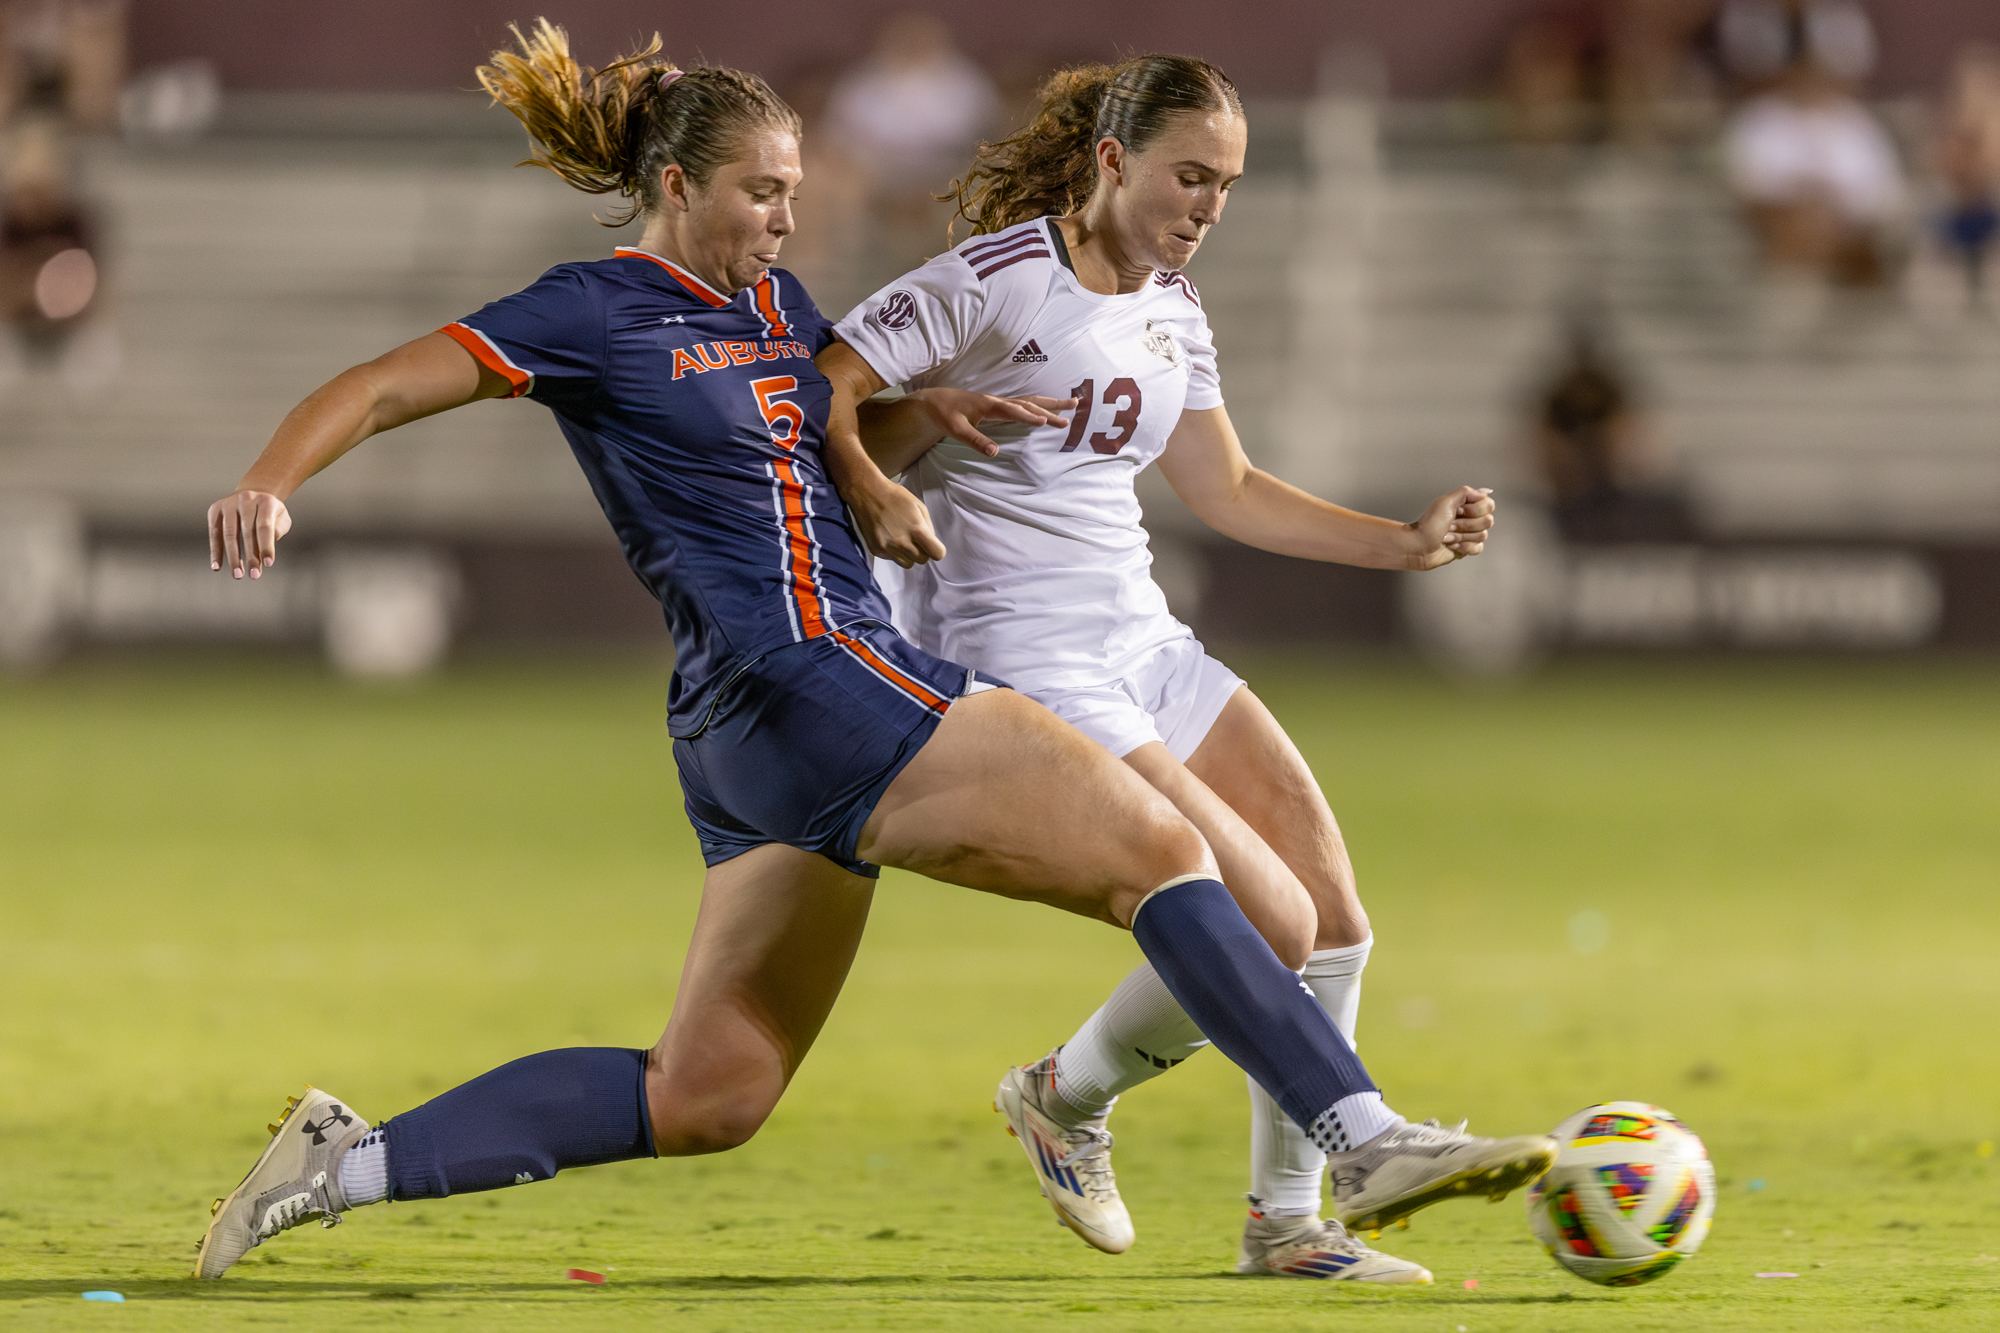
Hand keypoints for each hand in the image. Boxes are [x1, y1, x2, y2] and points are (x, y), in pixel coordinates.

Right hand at [208, 490, 291, 578]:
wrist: (252, 493)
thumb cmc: (270, 512)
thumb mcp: (282, 518)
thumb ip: (278, 530)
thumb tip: (267, 547)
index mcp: (265, 501)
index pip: (265, 527)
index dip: (266, 546)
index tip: (268, 565)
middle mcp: (245, 499)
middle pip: (246, 532)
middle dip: (251, 556)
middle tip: (254, 575)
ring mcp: (228, 503)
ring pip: (228, 534)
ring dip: (233, 557)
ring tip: (237, 575)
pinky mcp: (214, 509)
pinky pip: (214, 533)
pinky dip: (215, 551)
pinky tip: (217, 566)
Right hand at [849, 475, 946, 567]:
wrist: (867, 493)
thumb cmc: (894, 496)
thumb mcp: (919, 506)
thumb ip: (928, 527)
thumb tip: (931, 542)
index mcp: (916, 529)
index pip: (937, 553)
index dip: (937, 550)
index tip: (932, 545)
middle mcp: (902, 542)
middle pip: (922, 560)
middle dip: (922, 551)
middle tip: (915, 539)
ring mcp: (888, 548)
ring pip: (908, 564)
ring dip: (908, 554)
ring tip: (901, 538)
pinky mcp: (877, 550)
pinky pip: (892, 559)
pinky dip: (894, 551)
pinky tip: (889, 536)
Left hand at [905, 389, 1072, 457]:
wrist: (934, 402)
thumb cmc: (945, 414)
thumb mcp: (955, 429)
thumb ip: (975, 439)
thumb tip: (994, 452)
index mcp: (988, 405)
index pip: (1013, 410)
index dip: (1028, 416)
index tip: (1045, 421)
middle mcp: (998, 401)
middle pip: (1029, 403)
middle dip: (1051, 407)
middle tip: (1074, 408)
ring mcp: (1000, 402)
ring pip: (1030, 401)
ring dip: (1051, 403)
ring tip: (1073, 404)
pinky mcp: (999, 405)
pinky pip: (1024, 404)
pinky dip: (1039, 405)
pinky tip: (1048, 409)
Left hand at [1407, 485, 1494, 570]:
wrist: (1419, 546)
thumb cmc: (1428, 525)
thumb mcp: (1445, 502)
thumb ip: (1466, 493)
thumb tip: (1486, 492)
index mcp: (1466, 505)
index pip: (1488, 505)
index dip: (1474, 510)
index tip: (1458, 511)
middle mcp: (1470, 518)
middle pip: (1487, 521)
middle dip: (1465, 525)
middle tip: (1449, 525)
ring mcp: (1470, 533)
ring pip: (1482, 535)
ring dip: (1461, 536)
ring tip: (1447, 535)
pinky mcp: (1468, 547)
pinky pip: (1478, 548)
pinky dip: (1463, 547)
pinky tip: (1452, 545)